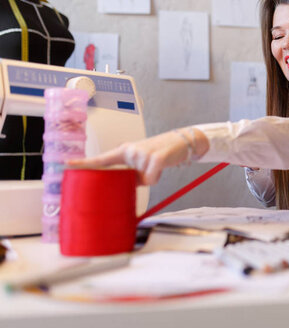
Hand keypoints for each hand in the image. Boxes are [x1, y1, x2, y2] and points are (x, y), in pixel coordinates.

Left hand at [67, 128, 208, 185]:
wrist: (181, 141)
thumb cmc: (160, 153)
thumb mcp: (143, 163)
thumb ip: (131, 174)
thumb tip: (125, 186)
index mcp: (124, 151)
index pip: (101, 159)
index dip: (84, 162)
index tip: (67, 165)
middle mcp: (130, 150)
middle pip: (127, 177)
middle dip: (139, 179)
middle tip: (151, 167)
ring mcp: (142, 153)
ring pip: (143, 181)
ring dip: (152, 177)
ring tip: (159, 165)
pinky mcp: (155, 158)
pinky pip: (151, 179)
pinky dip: (158, 178)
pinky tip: (162, 167)